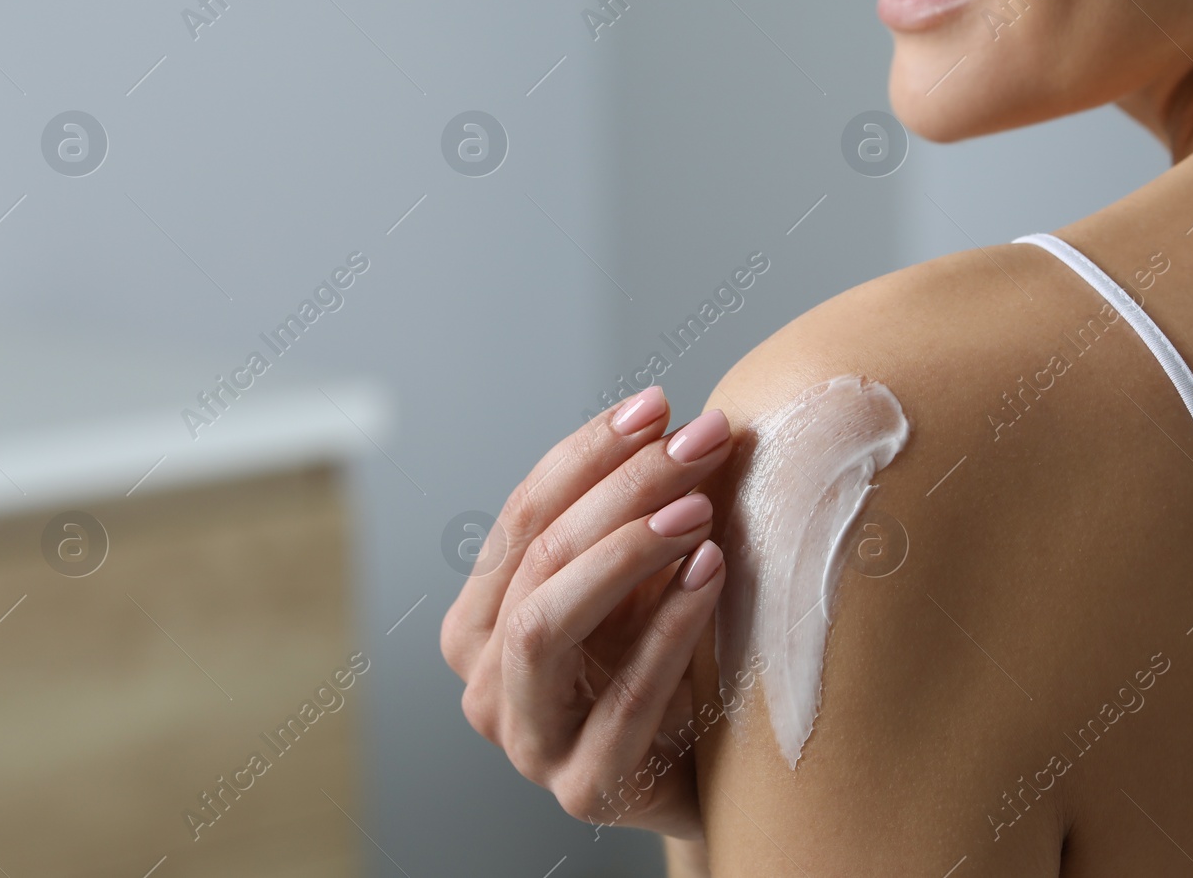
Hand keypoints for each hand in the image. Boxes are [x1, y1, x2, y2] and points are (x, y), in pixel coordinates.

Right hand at [441, 386, 731, 839]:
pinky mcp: (585, 788)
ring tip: (699, 509)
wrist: (710, 778)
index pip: (522, 515)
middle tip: (699, 443)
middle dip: (622, 488)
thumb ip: (632, 517)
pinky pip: (622, 701)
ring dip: (624, 553)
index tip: (658, 405)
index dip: (587, 452)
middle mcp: (484, 681)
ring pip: (545, 625)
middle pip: (539, 558)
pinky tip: (712, 572)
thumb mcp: (638, 584)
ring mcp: (527, 742)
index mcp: (480, 621)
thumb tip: (673, 419)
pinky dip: (668, 627)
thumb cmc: (667, 668)